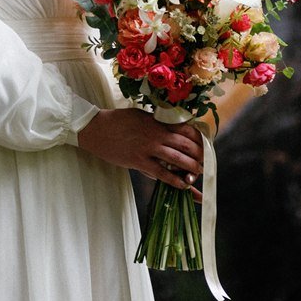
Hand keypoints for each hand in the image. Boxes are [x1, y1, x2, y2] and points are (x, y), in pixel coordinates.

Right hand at [75, 110, 204, 196]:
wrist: (96, 128)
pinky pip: (162, 173)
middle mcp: (156, 134)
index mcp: (158, 121)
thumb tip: (173, 129)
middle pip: (186, 145)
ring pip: (178, 159)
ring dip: (192, 168)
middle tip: (205, 163)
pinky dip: (175, 180)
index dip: (198, 139)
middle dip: (199, 155)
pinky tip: (183, 185)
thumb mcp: (141, 115)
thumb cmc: (118, 120)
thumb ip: (157, 122)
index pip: (186, 129)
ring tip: (198, 173)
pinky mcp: (139, 161)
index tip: (204, 146)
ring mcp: (148, 148)